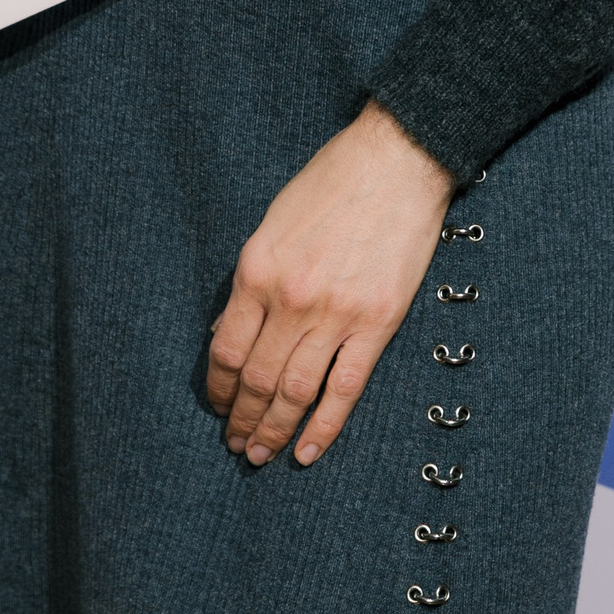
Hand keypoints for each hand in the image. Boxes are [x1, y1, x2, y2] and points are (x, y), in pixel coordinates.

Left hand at [207, 101, 454, 466]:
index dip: (219, 388)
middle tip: (236, 444)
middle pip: (257, 379)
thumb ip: (251, 280)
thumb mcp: (273, 222)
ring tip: (261, 453)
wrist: (395, 160)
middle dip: (242, 419)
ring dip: (274, 430)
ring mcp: (335, 314)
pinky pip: (344, 389)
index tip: (218, 406)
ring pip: (295, 392)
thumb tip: (231, 332)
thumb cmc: (332, 182)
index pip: (227, 350)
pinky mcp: (376, 323)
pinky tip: (308, 451)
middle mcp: (291, 298)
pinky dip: (323, 427)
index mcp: (258, 269)